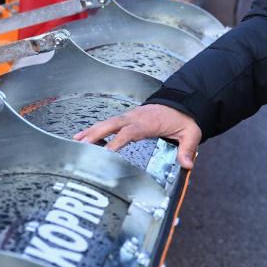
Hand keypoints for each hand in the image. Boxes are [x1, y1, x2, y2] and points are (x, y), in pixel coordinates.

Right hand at [72, 103, 201, 168]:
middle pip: (111, 125)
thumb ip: (187, 149)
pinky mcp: (127, 118)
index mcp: (148, 122)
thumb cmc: (184, 118)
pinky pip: (109, 123)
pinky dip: (95, 128)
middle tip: (81, 145)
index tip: (105, 153)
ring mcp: (130, 116)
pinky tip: (84, 136)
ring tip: (76, 141)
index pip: (129, 132)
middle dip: (96, 134)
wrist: (183, 102)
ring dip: (92, 131)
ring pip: (107, 123)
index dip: (116, 142)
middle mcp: (135, 117)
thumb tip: (187, 165)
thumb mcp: (190, 133)